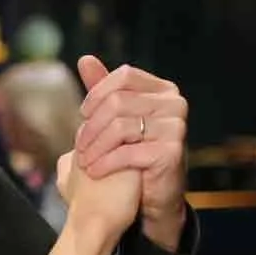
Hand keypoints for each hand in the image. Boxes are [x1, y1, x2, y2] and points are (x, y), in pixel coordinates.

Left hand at [73, 57, 188, 251]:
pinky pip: (127, 152)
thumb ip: (104, 89)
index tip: (83, 114)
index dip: (98, 93)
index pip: (124, 77)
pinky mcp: (172, 152)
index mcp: (164, 90)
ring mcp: (176, 127)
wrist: (155, 195)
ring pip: (120, 127)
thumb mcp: (119, 118)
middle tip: (79, 145)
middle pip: (118, 102)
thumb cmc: (135, 152)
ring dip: (95, 146)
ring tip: (83, 160)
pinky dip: (105, 162)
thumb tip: (85, 59)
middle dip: (92, 125)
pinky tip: (94, 171)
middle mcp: (175, 104)